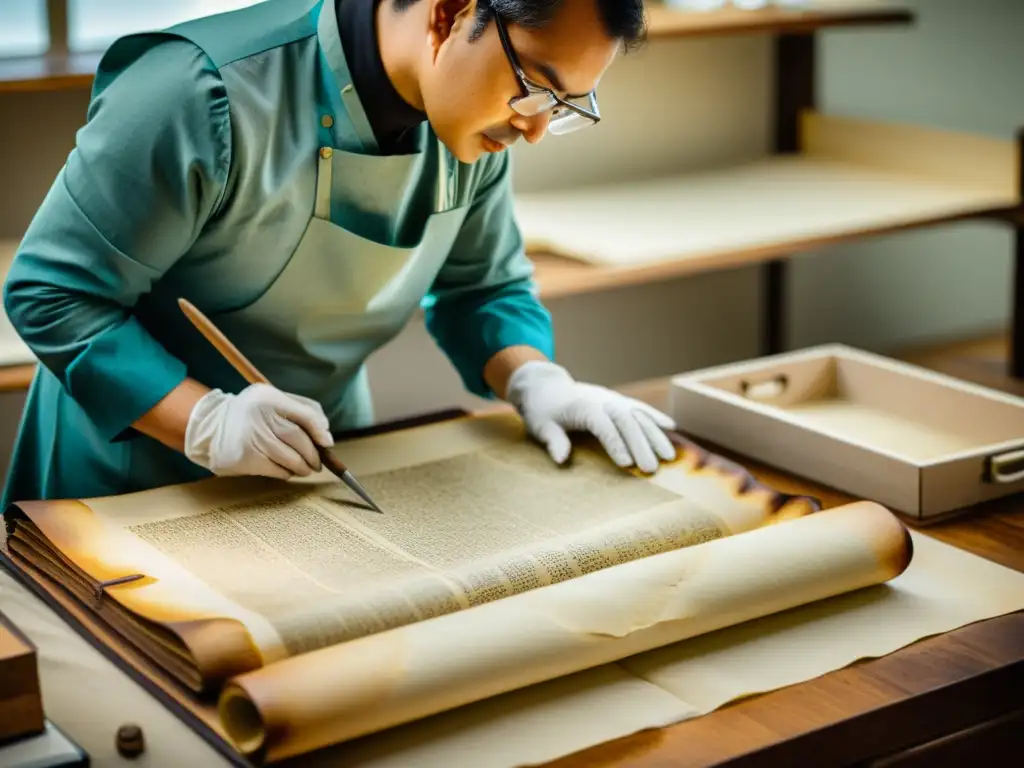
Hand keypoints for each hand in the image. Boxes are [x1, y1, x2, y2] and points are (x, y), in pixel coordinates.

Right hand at [185, 384, 333, 478]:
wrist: (211, 426)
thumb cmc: (252, 414)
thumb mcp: (272, 400)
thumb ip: (301, 409)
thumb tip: (326, 435)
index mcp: (269, 398)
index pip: (305, 415)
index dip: (320, 431)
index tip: (327, 443)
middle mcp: (259, 416)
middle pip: (298, 439)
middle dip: (313, 454)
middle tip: (318, 462)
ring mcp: (251, 438)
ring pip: (290, 458)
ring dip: (303, 467)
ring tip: (306, 469)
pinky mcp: (245, 458)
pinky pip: (276, 470)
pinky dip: (287, 473)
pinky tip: (288, 471)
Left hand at [504, 361, 676, 473]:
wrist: (546, 386)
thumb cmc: (543, 410)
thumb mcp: (541, 425)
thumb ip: (553, 441)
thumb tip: (561, 460)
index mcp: (583, 406)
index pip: (603, 425)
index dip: (616, 443)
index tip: (627, 464)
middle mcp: (603, 401)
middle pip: (626, 421)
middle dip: (641, 445)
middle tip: (651, 469)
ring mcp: (613, 399)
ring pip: (639, 415)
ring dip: (655, 435)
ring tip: (668, 456)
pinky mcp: (618, 400)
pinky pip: (641, 408)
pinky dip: (656, 417)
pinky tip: (672, 428)